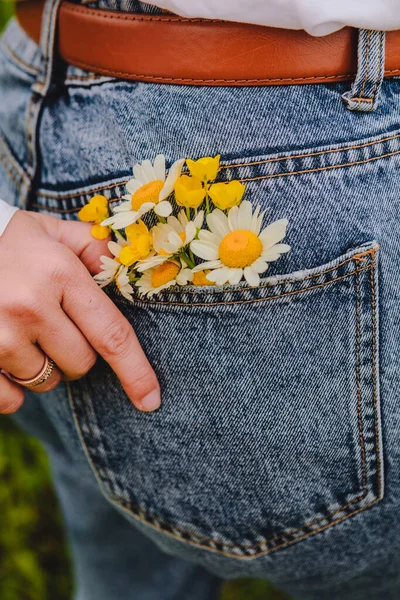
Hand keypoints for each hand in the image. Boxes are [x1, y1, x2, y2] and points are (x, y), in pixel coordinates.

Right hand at [0, 210, 159, 413]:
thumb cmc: (11, 242)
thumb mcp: (55, 233)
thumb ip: (97, 249)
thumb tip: (132, 270)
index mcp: (60, 274)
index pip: (111, 335)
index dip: (136, 372)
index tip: (150, 400)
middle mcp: (30, 306)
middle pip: (81, 364)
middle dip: (77, 353)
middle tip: (55, 325)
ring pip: (47, 381)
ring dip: (44, 367)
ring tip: (23, 332)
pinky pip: (10, 400)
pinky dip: (14, 390)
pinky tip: (6, 362)